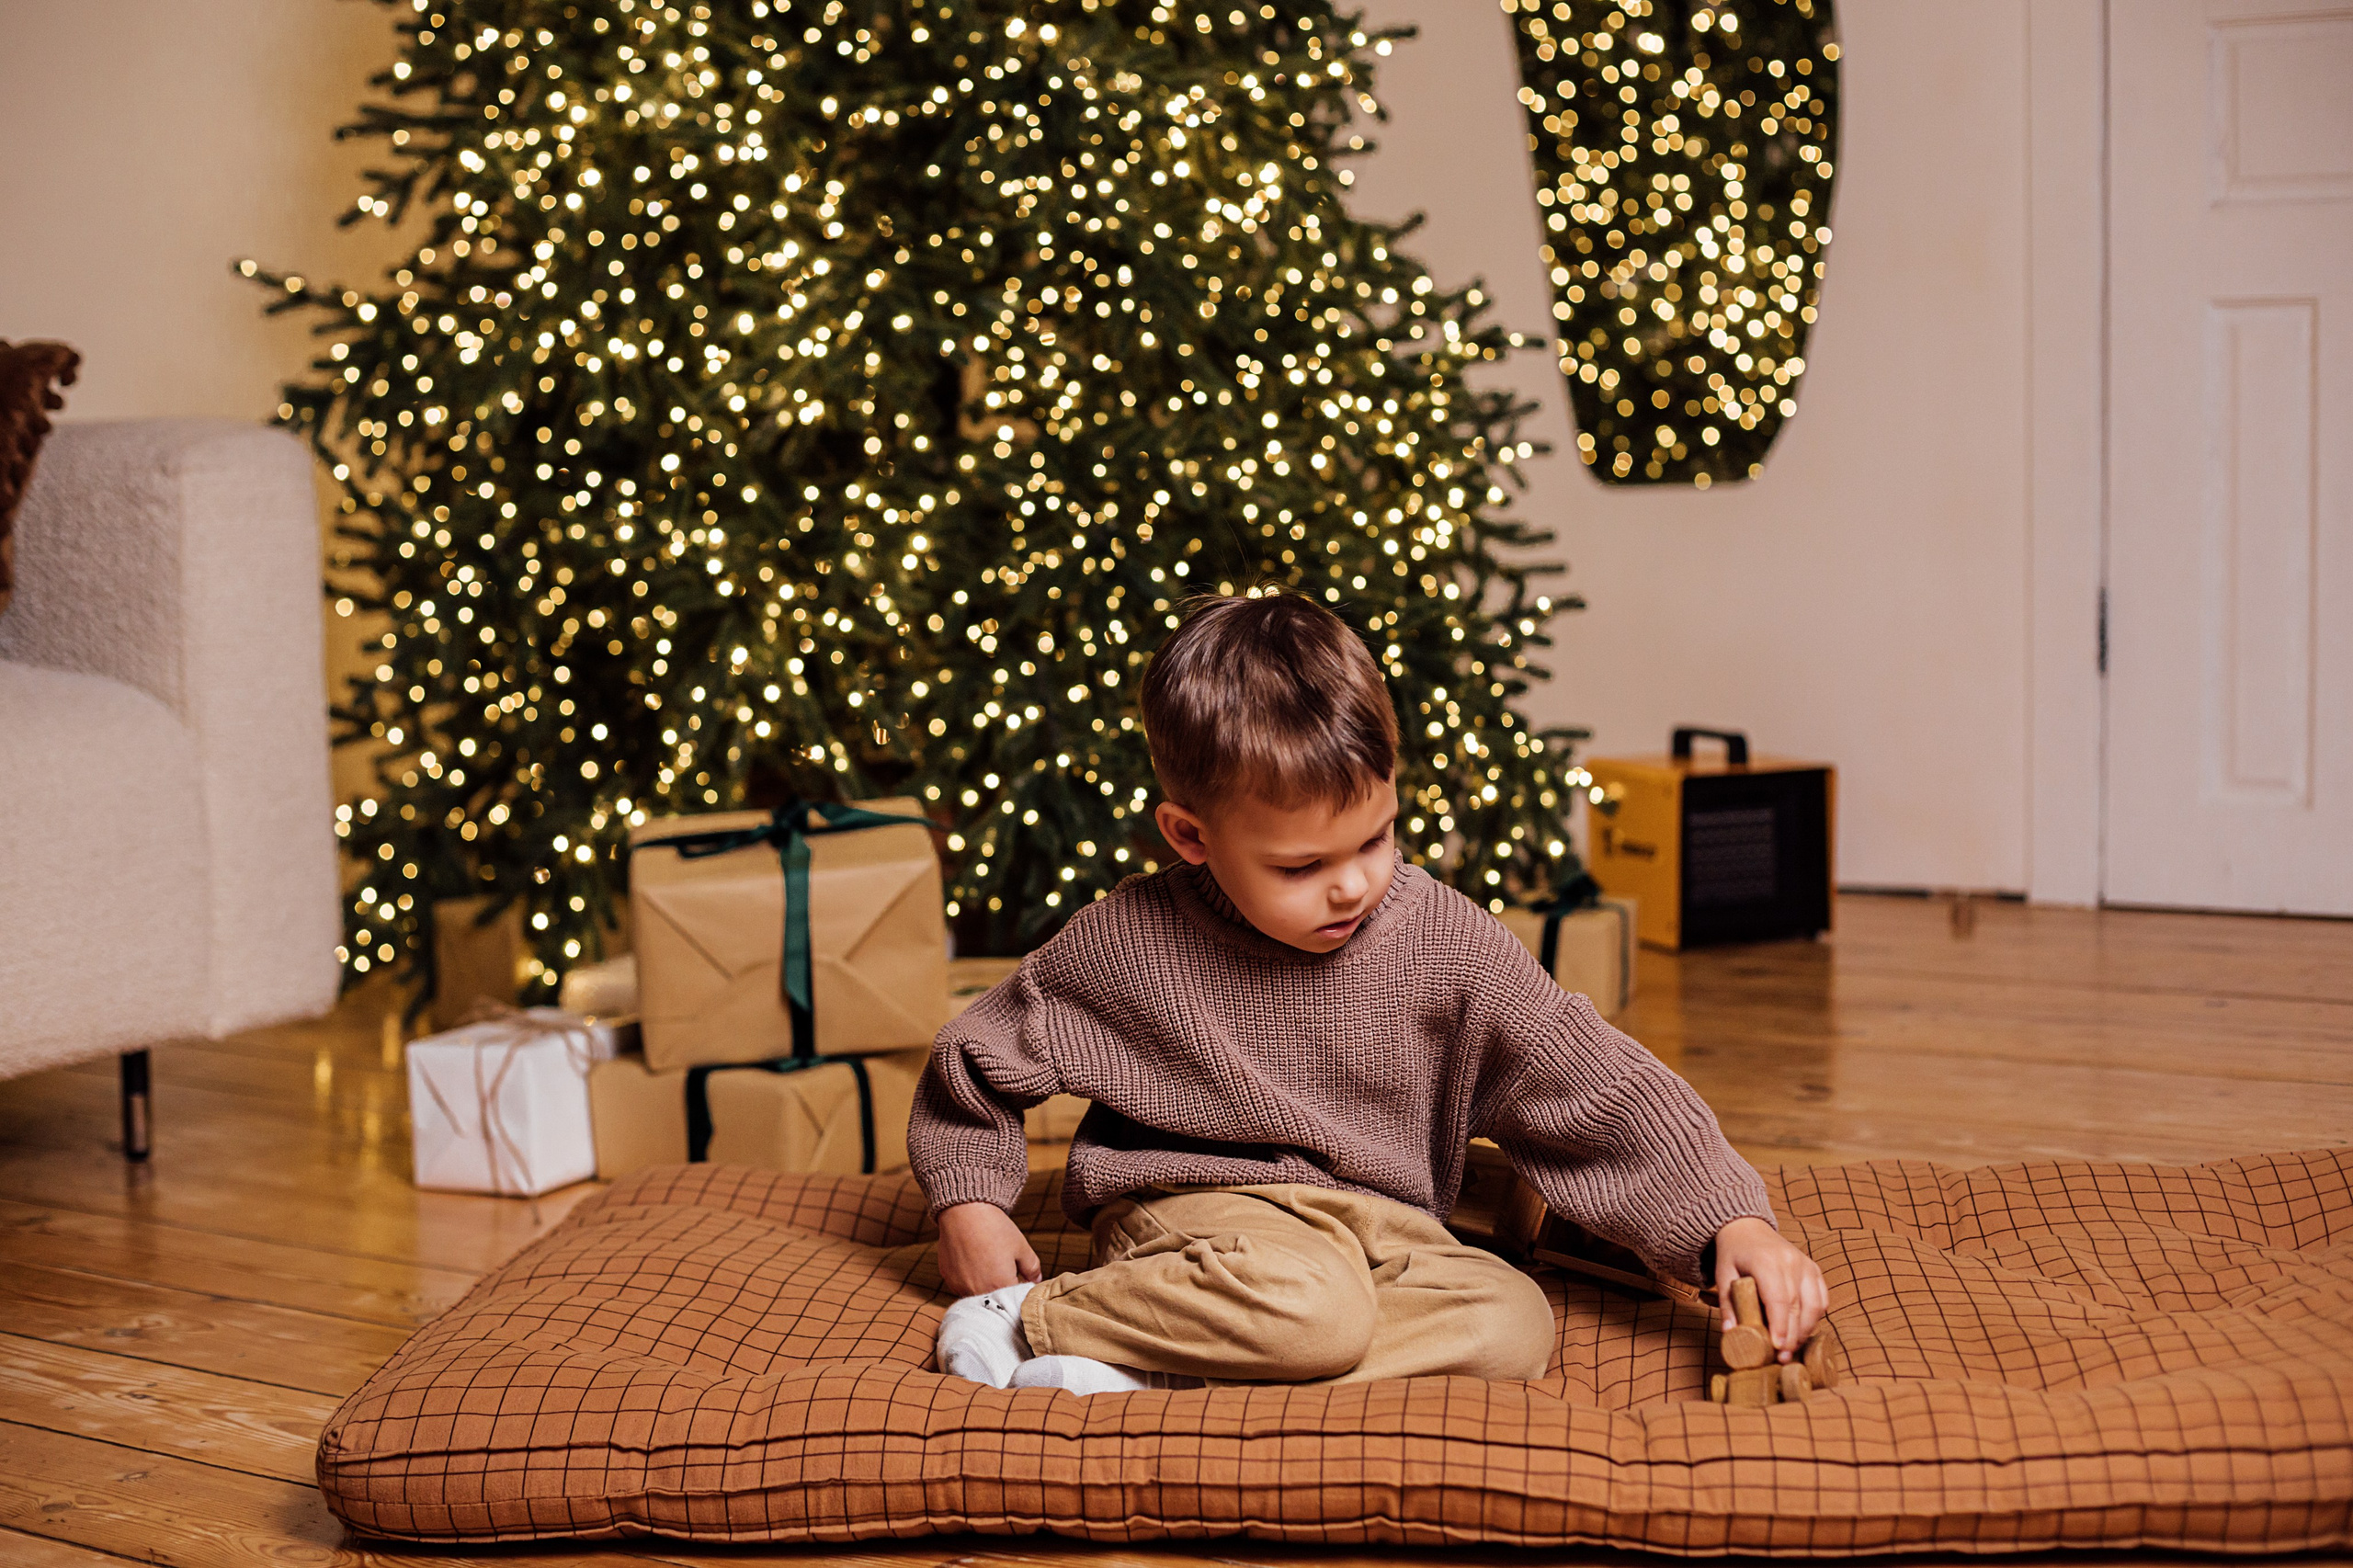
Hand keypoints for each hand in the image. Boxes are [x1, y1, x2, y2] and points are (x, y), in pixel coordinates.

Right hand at [935, 1201, 1041, 1297]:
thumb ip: (1032, 1268)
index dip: (1019, 1289)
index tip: (1019, 1278)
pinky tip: (973, 1262)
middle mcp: (979, 1291)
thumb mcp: (1021, 1246)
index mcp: (1000, 1285)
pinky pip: (962, 1287)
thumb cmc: (994, 1227)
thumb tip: (1037, 1280)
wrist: (964, 1211)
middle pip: (996, 1300)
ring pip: (978, 1295)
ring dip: (984, 1287)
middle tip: (1003, 1267)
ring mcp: (961, 1286)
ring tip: (987, 1263)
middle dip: (1003, 1289)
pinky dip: (969, 1280)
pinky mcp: (949, 1279)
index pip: (1015, 1299)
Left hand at [1714, 1215, 1828, 1360]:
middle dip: (1793, 1336)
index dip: (1781, 1326)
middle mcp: (1790, 1261)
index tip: (1779, 1348)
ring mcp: (1805, 1264)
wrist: (1748, 1228)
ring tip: (1792, 1347)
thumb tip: (1732, 1335)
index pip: (1778, 1299)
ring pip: (1815, 1305)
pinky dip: (1815, 1317)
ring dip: (1806, 1330)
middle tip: (1783, 1358)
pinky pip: (1822, 1298)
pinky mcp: (1814, 1268)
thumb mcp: (1723, 1276)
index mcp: (1766, 1261)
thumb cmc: (1734, 1254)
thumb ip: (1728, 1305)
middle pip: (1797, 1306)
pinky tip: (1802, 1329)